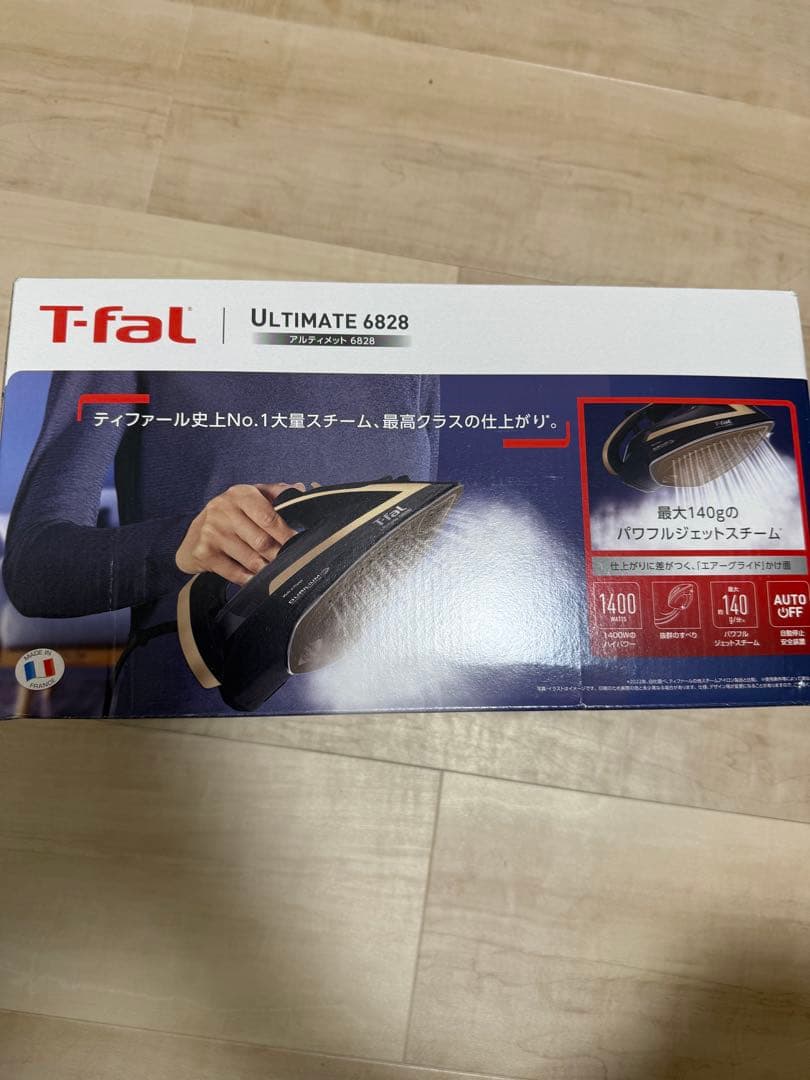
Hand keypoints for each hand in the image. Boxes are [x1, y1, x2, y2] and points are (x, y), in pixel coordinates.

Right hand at [176, 482, 305, 583]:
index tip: (298, 543)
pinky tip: (255, 578)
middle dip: (278, 555)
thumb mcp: (250, 497)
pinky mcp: (204, 553)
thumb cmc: (230, 516)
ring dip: (266, 568)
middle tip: (289, 561)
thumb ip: (275, 492)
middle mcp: (224, 510)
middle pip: (262, 542)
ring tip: (274, 570)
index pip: (269, 516)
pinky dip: (249, 579)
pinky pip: (235, 573)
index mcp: (240, 494)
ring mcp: (212, 532)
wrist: (194, 536)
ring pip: (251, 559)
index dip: (286, 533)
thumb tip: (300, 488)